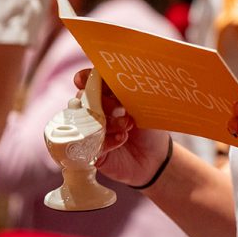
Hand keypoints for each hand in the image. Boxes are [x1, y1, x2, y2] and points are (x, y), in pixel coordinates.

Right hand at [72, 68, 170, 185]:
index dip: (85, 79)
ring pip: (88, 121)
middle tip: (119, 108)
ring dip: (107, 122)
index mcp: (107, 96)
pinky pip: (92, 143)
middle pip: (86, 101)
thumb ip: (126, 94)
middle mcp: (95, 112)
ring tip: (127, 125)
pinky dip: (107, 140)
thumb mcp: (141, 107)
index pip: (92, 83)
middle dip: (102, 102)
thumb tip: (112, 81)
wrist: (155, 157)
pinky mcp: (92, 151)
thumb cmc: (149, 128)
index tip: (82, 79)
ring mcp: (91, 131)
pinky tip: (121, 138)